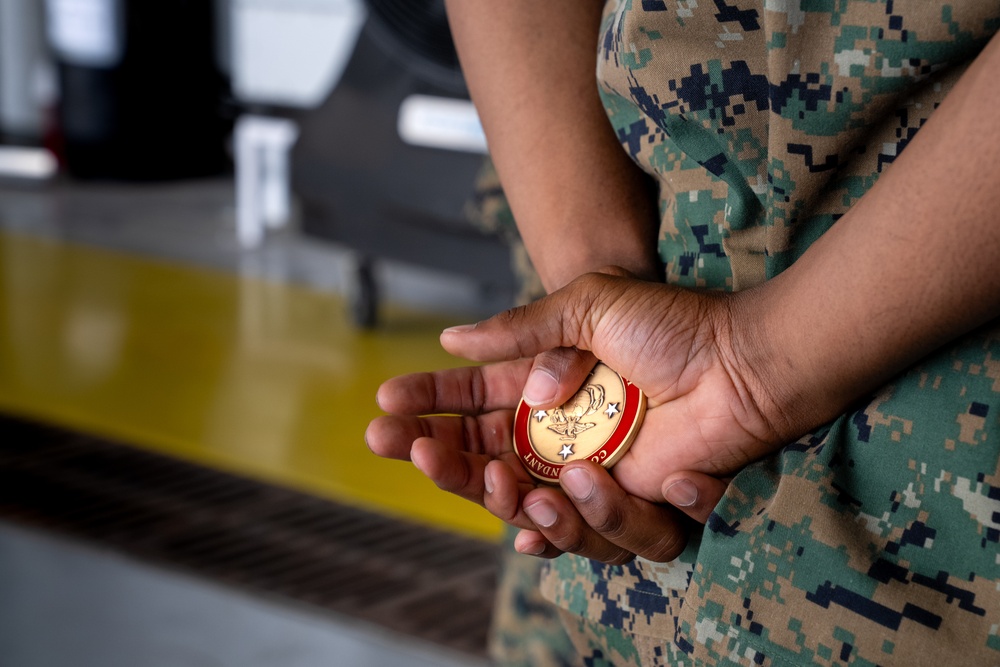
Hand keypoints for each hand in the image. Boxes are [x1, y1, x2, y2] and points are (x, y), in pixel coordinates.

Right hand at [439, 269, 789, 503]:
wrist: (741, 363)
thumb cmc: (672, 326)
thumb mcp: (588, 305)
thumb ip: (520, 328)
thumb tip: (451, 338)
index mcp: (544, 384)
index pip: (471, 401)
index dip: (427, 405)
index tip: (385, 404)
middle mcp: (560, 433)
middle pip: (481, 459)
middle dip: (438, 458)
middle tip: (409, 451)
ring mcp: (591, 470)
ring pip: (526, 503)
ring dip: (504, 497)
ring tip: (508, 481)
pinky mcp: (631, 502)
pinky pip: (594, 531)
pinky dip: (583, 519)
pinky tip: (572, 496)